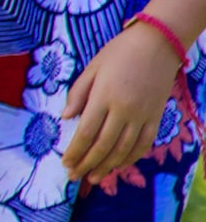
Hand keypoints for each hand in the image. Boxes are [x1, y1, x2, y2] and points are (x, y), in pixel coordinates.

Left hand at [60, 20, 184, 183]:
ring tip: (93, 177)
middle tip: (74, 176)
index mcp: (104, 97)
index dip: (75, 151)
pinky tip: (118, 165)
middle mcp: (124, 110)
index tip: (65, 163)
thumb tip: (64, 118)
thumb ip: (77, 94)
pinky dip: (130, 158)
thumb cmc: (118, 53)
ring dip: (107, 166)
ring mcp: (142, 116)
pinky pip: (143, 144)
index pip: (86, 132)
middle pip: (103, 145)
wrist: (157, 44)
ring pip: (124, 149)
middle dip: (87, 163)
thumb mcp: (91, 68)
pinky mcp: (156, 118)